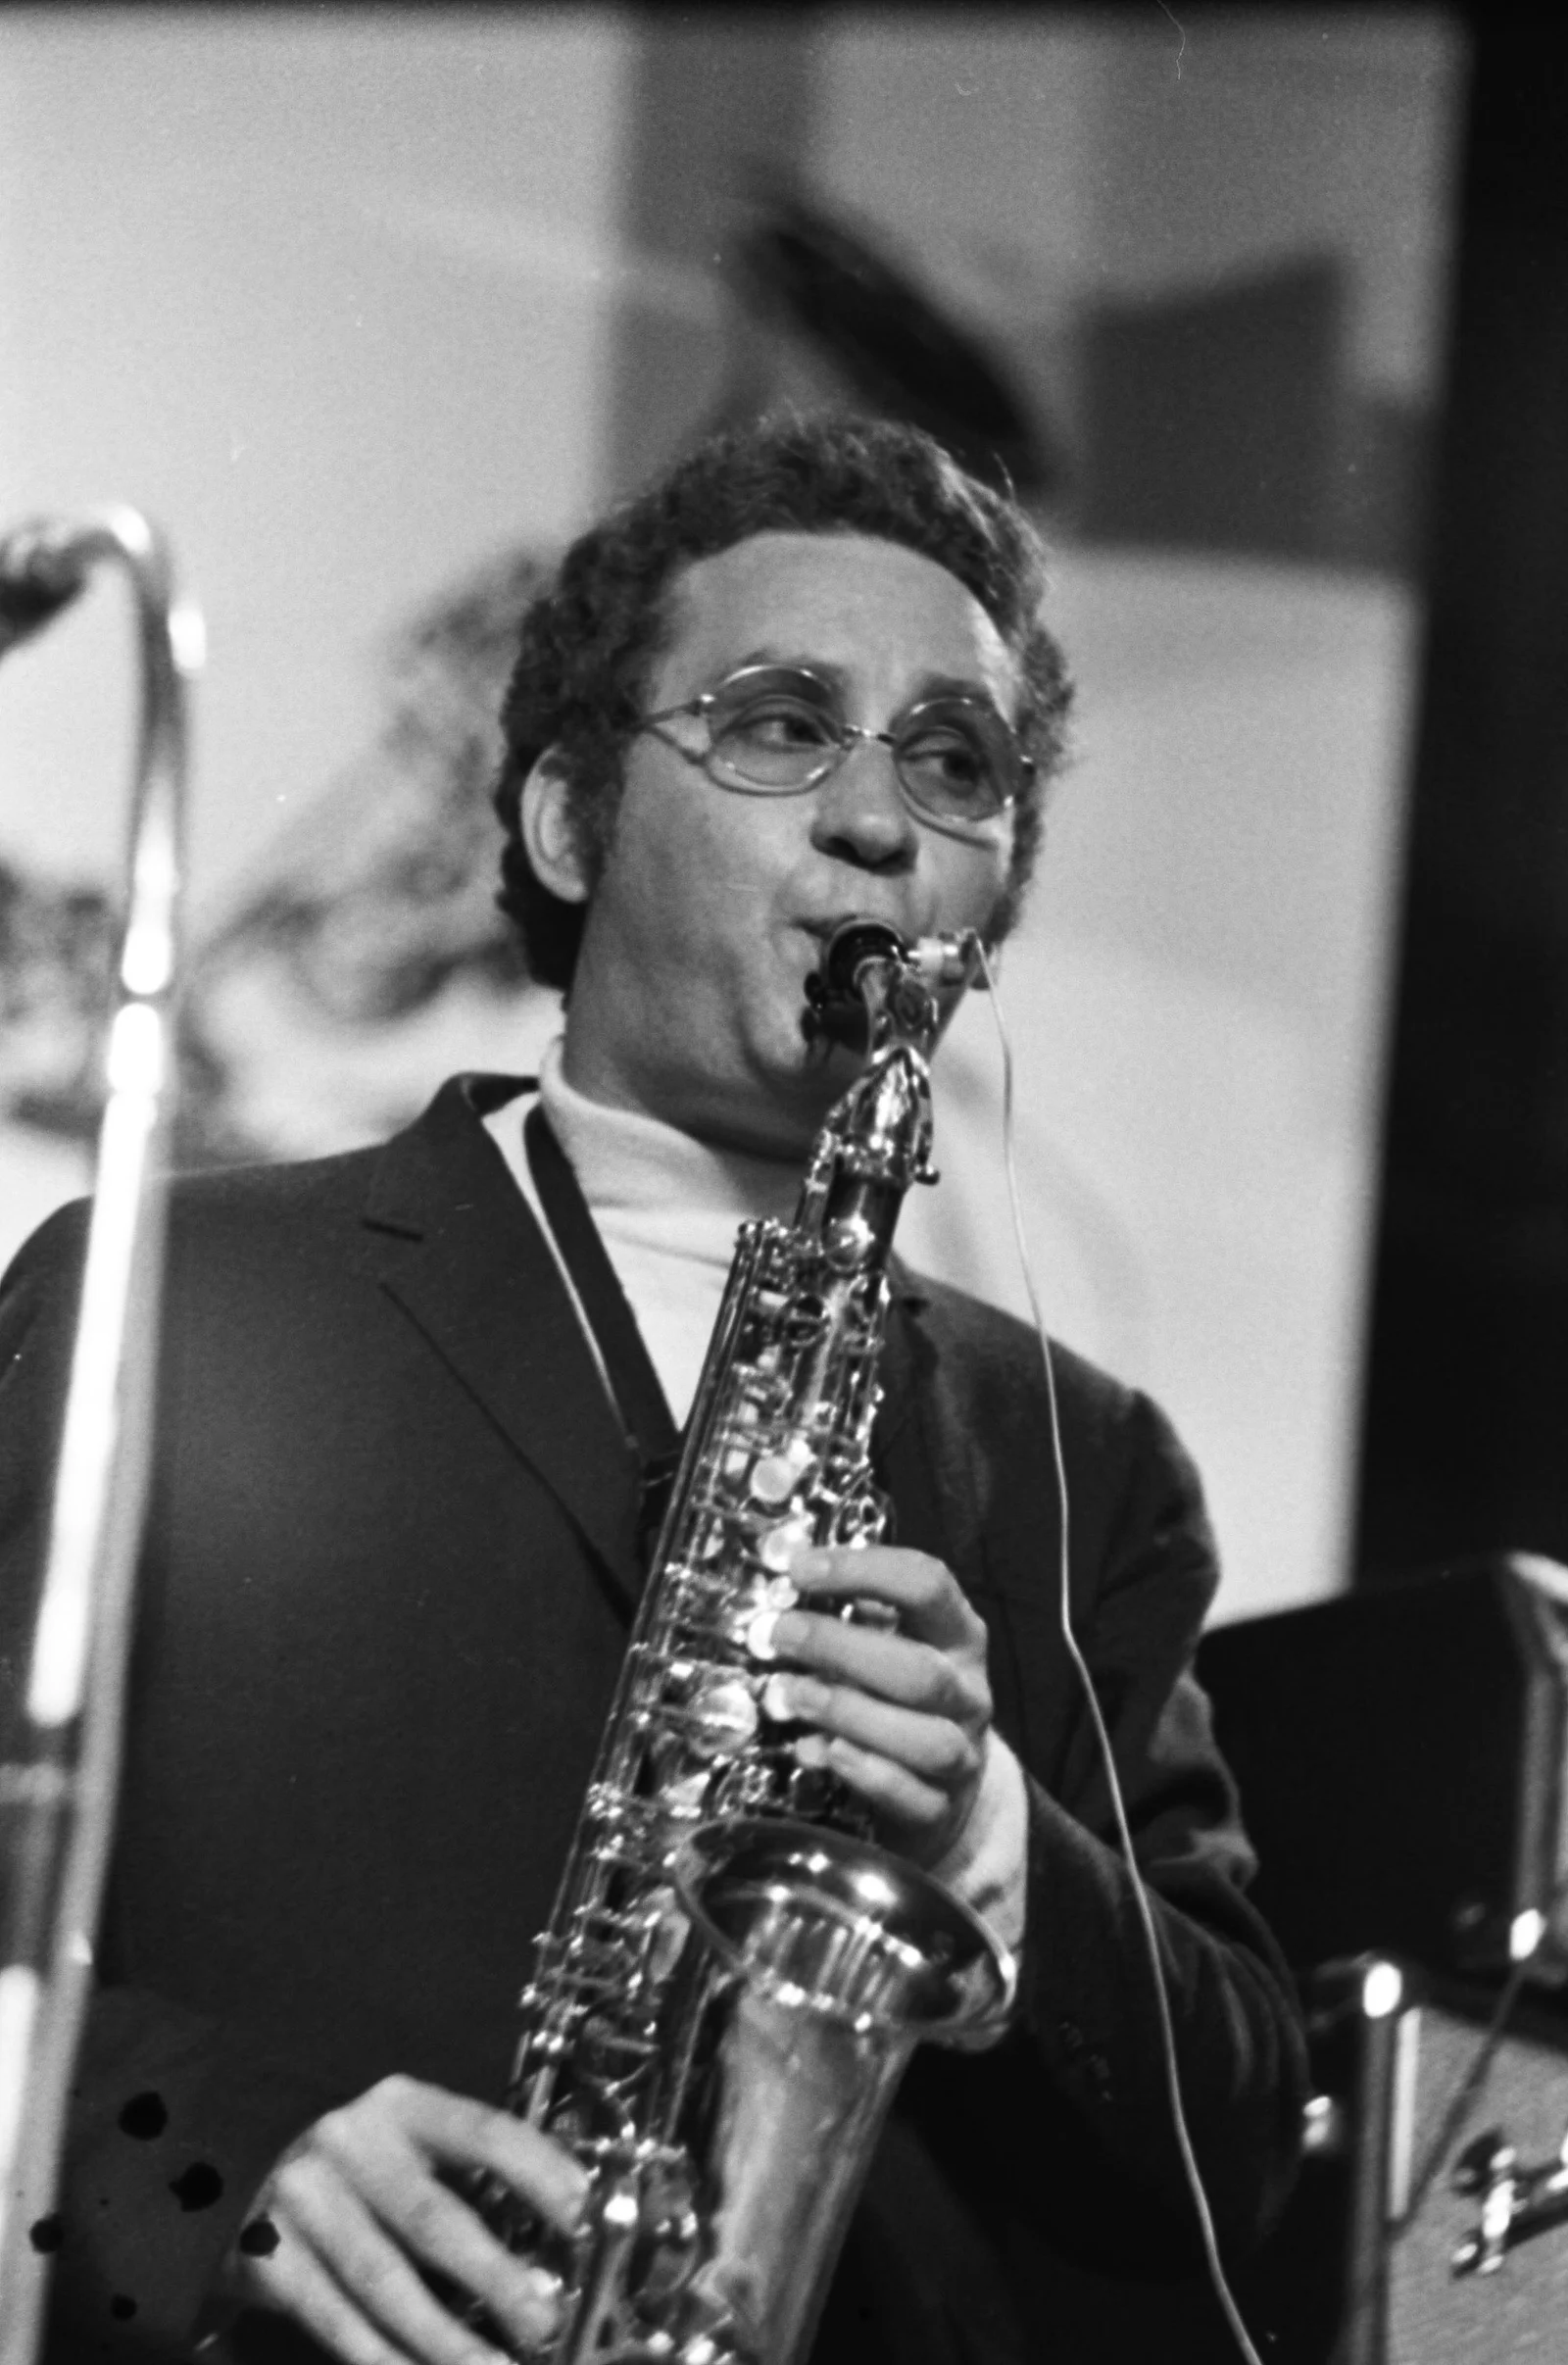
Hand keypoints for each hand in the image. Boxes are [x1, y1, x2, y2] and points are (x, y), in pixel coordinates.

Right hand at [223, 2073, 588, 2364]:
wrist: (229, 2159)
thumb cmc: (350, 2161)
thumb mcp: (403, 2140)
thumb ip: (462, 2174)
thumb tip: (551, 2235)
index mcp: (402, 2106)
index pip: (482, 2132)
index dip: (538, 2171)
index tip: (583, 2216)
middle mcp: (352, 2145)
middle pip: (433, 2218)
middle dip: (495, 2275)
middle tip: (543, 2319)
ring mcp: (306, 2201)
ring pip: (385, 2282)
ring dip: (447, 2337)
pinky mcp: (268, 2257)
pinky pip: (337, 2320)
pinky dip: (385, 2358)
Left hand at [772, 1545, 992, 1866]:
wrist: (947, 1786)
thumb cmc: (902, 1696)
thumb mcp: (893, 1643)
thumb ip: (852, 1615)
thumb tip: (785, 1584)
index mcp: (959, 1636)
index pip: (928, 1586)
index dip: (864, 1570)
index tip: (799, 1569)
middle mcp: (968, 1693)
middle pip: (919, 1671)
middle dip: (841, 1648)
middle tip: (780, 1635)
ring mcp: (961, 1754)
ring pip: (922, 1739)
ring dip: (847, 1713)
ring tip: (789, 1695)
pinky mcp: (941, 1808)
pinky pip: (910, 1796)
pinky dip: (862, 1773)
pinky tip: (817, 1751)